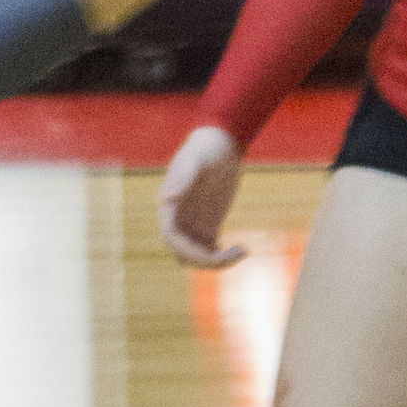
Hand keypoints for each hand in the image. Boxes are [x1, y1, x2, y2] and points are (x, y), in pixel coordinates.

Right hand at [158, 120, 247, 269]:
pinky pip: (209, 251)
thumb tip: (166, 198)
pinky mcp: (208, 226)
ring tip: (241, 252)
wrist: (221, 145)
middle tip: (235, 254)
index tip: (212, 253)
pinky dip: (221, 257)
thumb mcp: (196, 159)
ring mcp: (192, 225)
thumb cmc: (205, 148)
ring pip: (196, 257)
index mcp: (169, 207)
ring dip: (215, 262)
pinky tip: (238, 249)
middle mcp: (178, 220)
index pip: (171, 237)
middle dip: (205, 260)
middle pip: (183, 253)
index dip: (188, 249)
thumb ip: (182, 177)